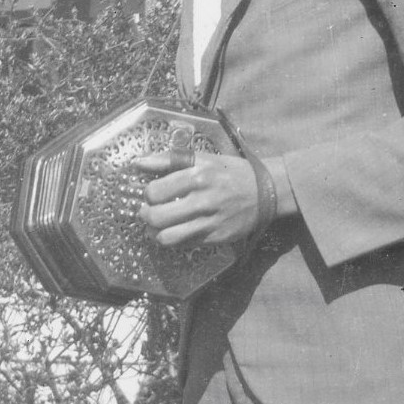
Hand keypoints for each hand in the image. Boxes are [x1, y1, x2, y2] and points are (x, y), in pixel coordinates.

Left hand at [134, 153, 259, 247]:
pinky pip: (184, 245)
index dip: (148, 194)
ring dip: (155, 233)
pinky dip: (173, 240)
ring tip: (156, 226)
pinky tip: (174, 231)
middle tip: (147, 212)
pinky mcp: (216, 238)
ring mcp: (210, 222)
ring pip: (167, 237)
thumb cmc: (230, 172)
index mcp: (197, 176)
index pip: (155, 192)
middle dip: (145, 216)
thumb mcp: (203, 158)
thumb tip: (138, 162)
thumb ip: (168, 159)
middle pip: (157, 217)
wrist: (265, 192)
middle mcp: (203, 200)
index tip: (152, 193)